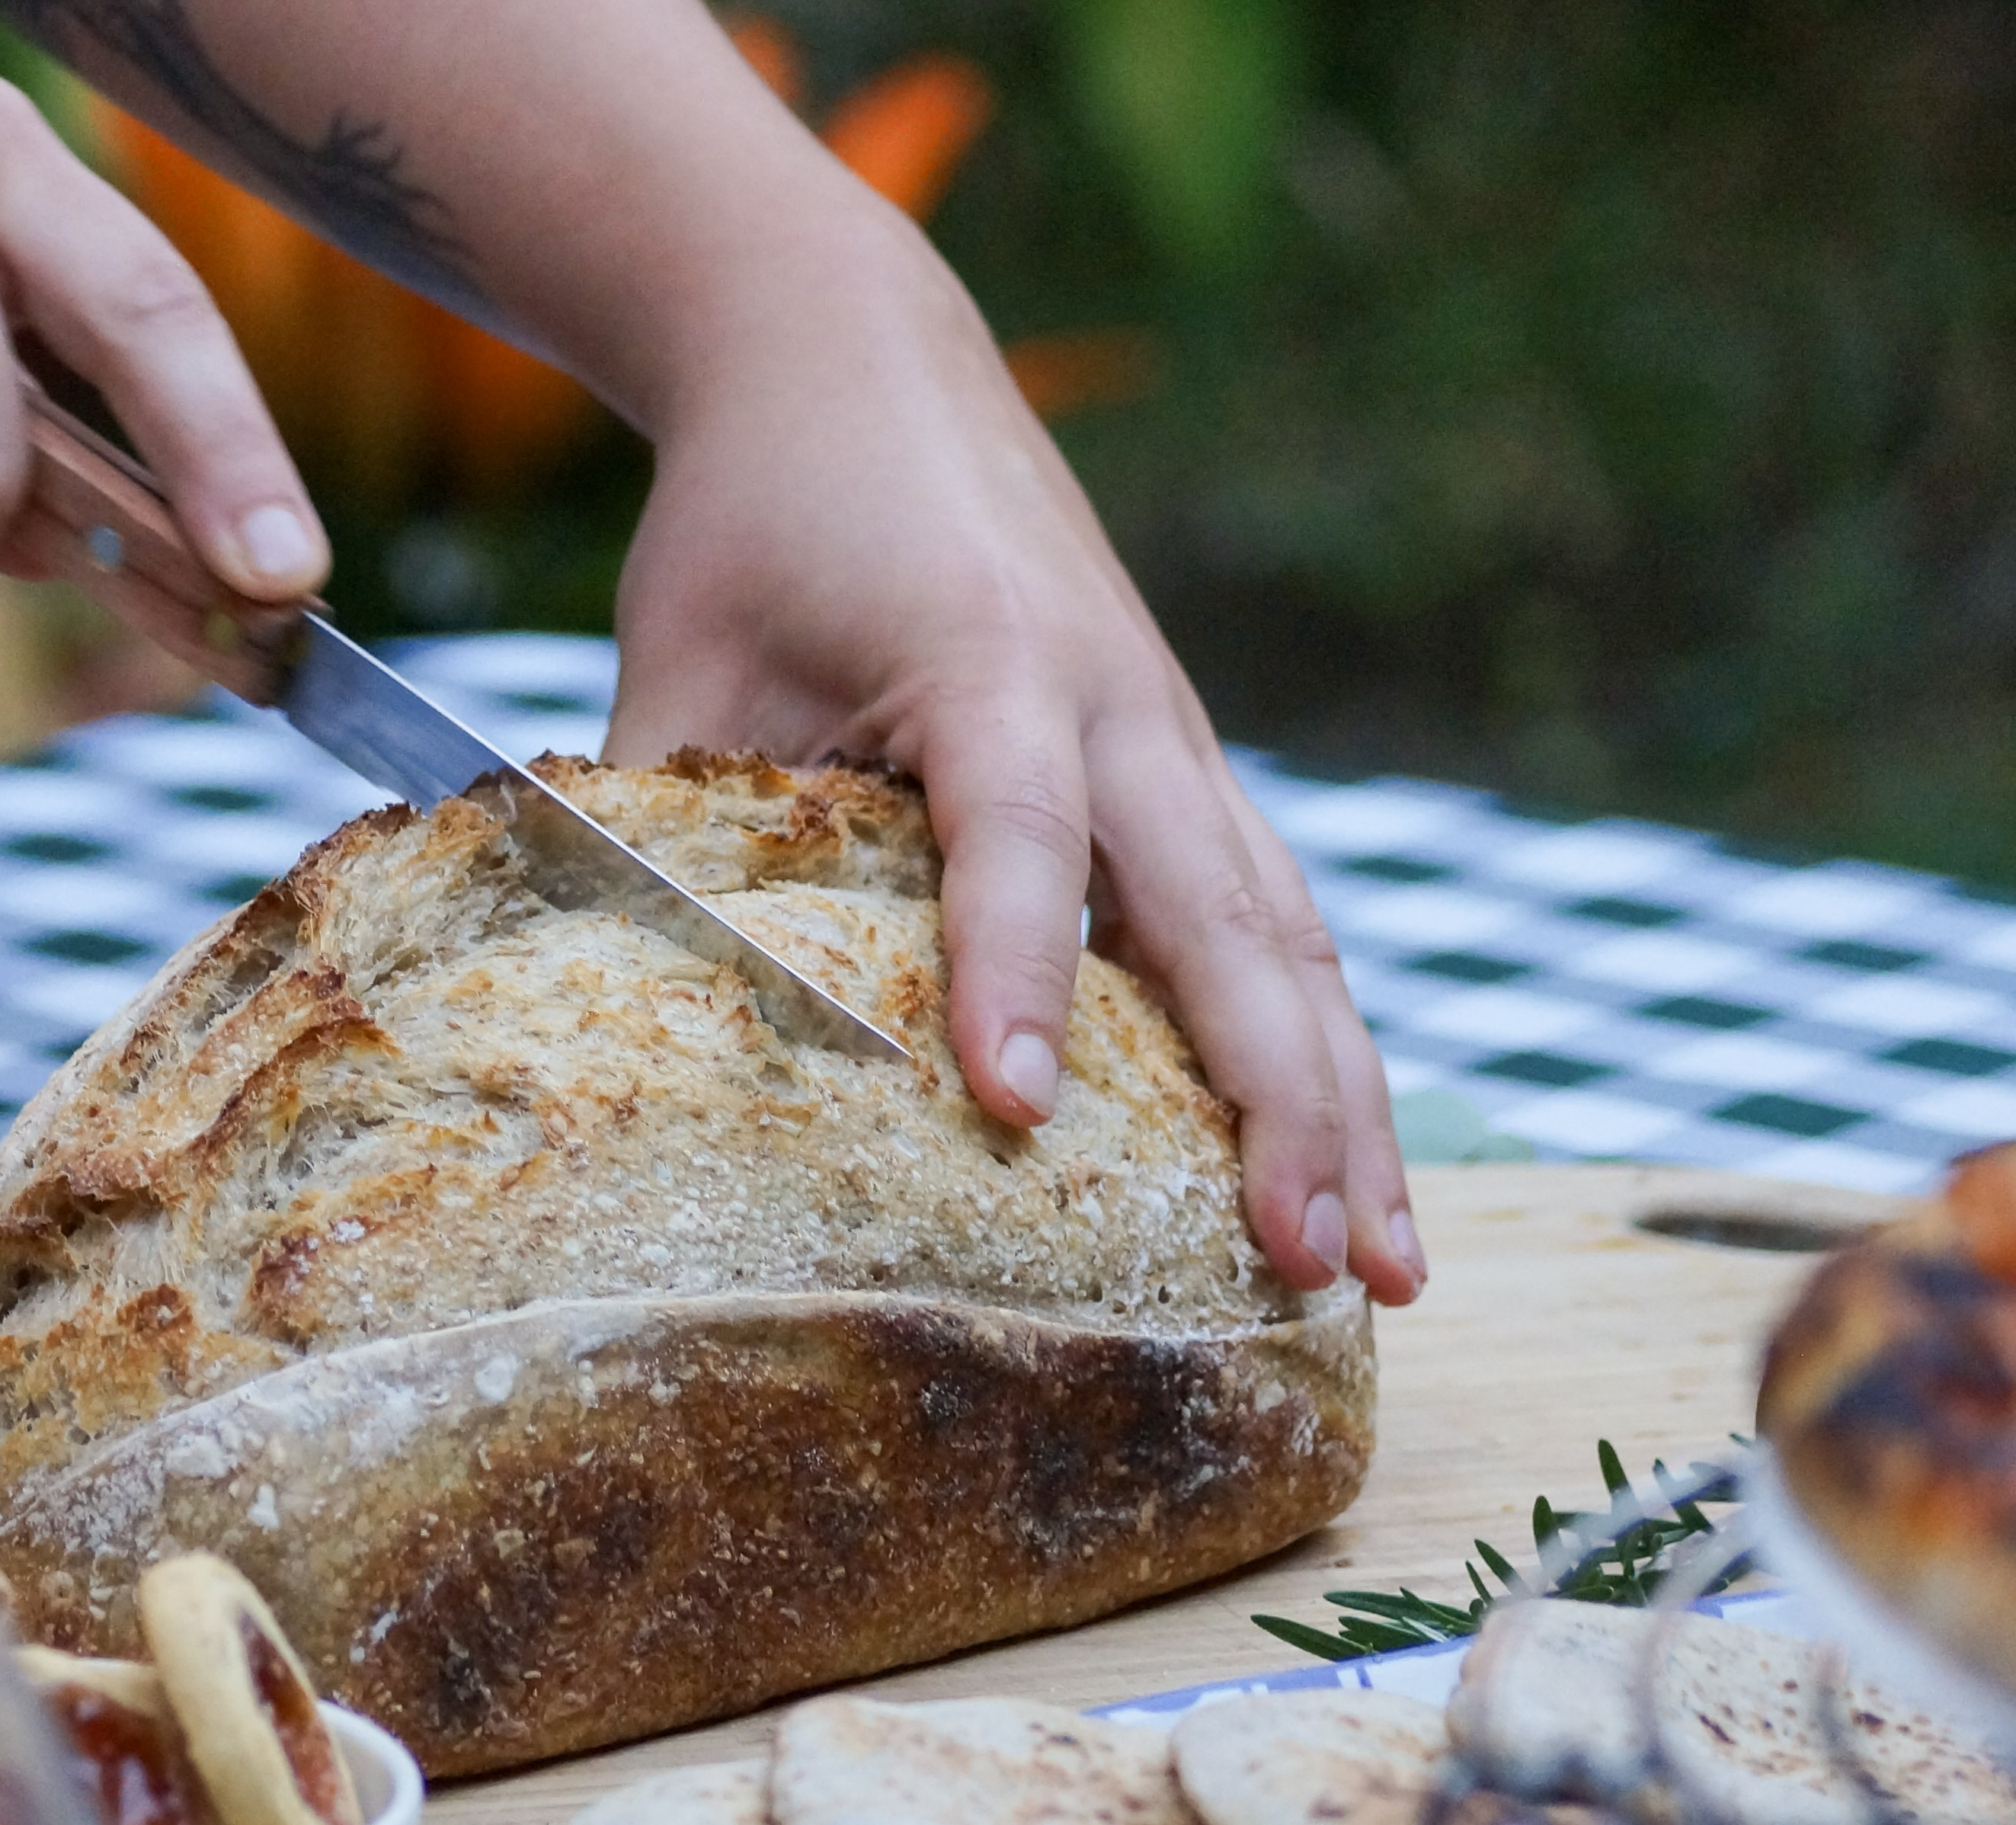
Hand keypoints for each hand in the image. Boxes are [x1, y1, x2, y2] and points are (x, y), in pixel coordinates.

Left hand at [603, 240, 1421, 1304]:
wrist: (859, 359)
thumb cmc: (756, 518)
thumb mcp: (683, 661)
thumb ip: (668, 835)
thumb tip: (631, 1029)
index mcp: (984, 658)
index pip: (1014, 834)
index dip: (1016, 971)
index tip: (1017, 1107)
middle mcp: (1117, 701)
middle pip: (1225, 915)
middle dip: (1277, 1102)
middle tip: (1307, 1263)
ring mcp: (1174, 739)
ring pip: (1289, 940)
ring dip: (1344, 1108)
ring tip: (1385, 1274)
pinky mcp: (1186, 770)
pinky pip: (1275, 924)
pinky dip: (1320, 1051)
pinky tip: (1348, 1173)